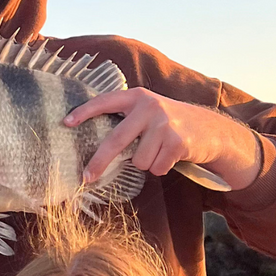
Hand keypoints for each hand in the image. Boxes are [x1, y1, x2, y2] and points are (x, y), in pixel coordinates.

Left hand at [65, 90, 261, 191]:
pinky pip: (156, 167)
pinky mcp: (177, 142)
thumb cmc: (169, 124)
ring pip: (139, 160)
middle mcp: (149, 107)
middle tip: (86, 178)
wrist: (210, 130)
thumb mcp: (148, 112)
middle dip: (99, 162)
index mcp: (137, 97)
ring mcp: (164, 123)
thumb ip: (125, 119)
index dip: (84, 112)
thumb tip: (92, 143)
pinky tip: (171, 155)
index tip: (65, 123)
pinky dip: (161, 167)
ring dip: (147, 162)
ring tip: (159, 150)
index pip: (105, 102)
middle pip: (116, 141)